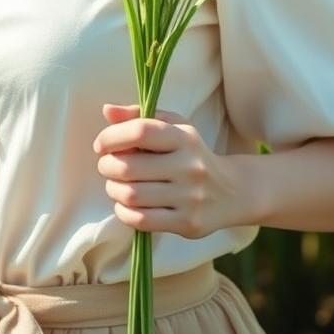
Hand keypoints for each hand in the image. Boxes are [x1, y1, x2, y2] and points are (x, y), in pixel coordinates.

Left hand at [92, 103, 244, 238]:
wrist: (233, 191)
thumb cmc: (192, 154)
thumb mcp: (174, 127)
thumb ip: (139, 116)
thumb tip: (106, 110)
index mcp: (184, 137)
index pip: (140, 131)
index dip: (111, 137)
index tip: (101, 144)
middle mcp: (189, 166)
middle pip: (129, 167)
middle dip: (107, 166)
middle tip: (107, 166)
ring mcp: (190, 197)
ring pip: (132, 195)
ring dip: (113, 190)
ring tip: (115, 185)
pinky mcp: (188, 223)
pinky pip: (141, 220)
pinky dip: (124, 212)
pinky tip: (125, 204)